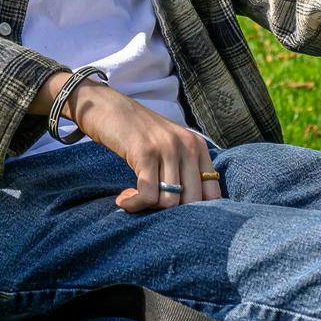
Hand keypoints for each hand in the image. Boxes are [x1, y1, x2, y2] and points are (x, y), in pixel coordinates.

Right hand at [68, 81, 224, 213]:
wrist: (107, 107)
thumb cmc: (137, 133)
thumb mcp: (169, 147)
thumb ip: (184, 171)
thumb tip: (191, 213)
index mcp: (198, 147)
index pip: (213, 193)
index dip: (196, 212)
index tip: (172, 214)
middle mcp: (187, 146)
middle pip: (192, 202)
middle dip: (169, 213)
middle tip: (149, 205)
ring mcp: (168, 148)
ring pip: (170, 202)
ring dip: (148, 209)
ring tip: (134, 199)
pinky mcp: (146, 153)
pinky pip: (148, 195)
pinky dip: (134, 204)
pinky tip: (123, 199)